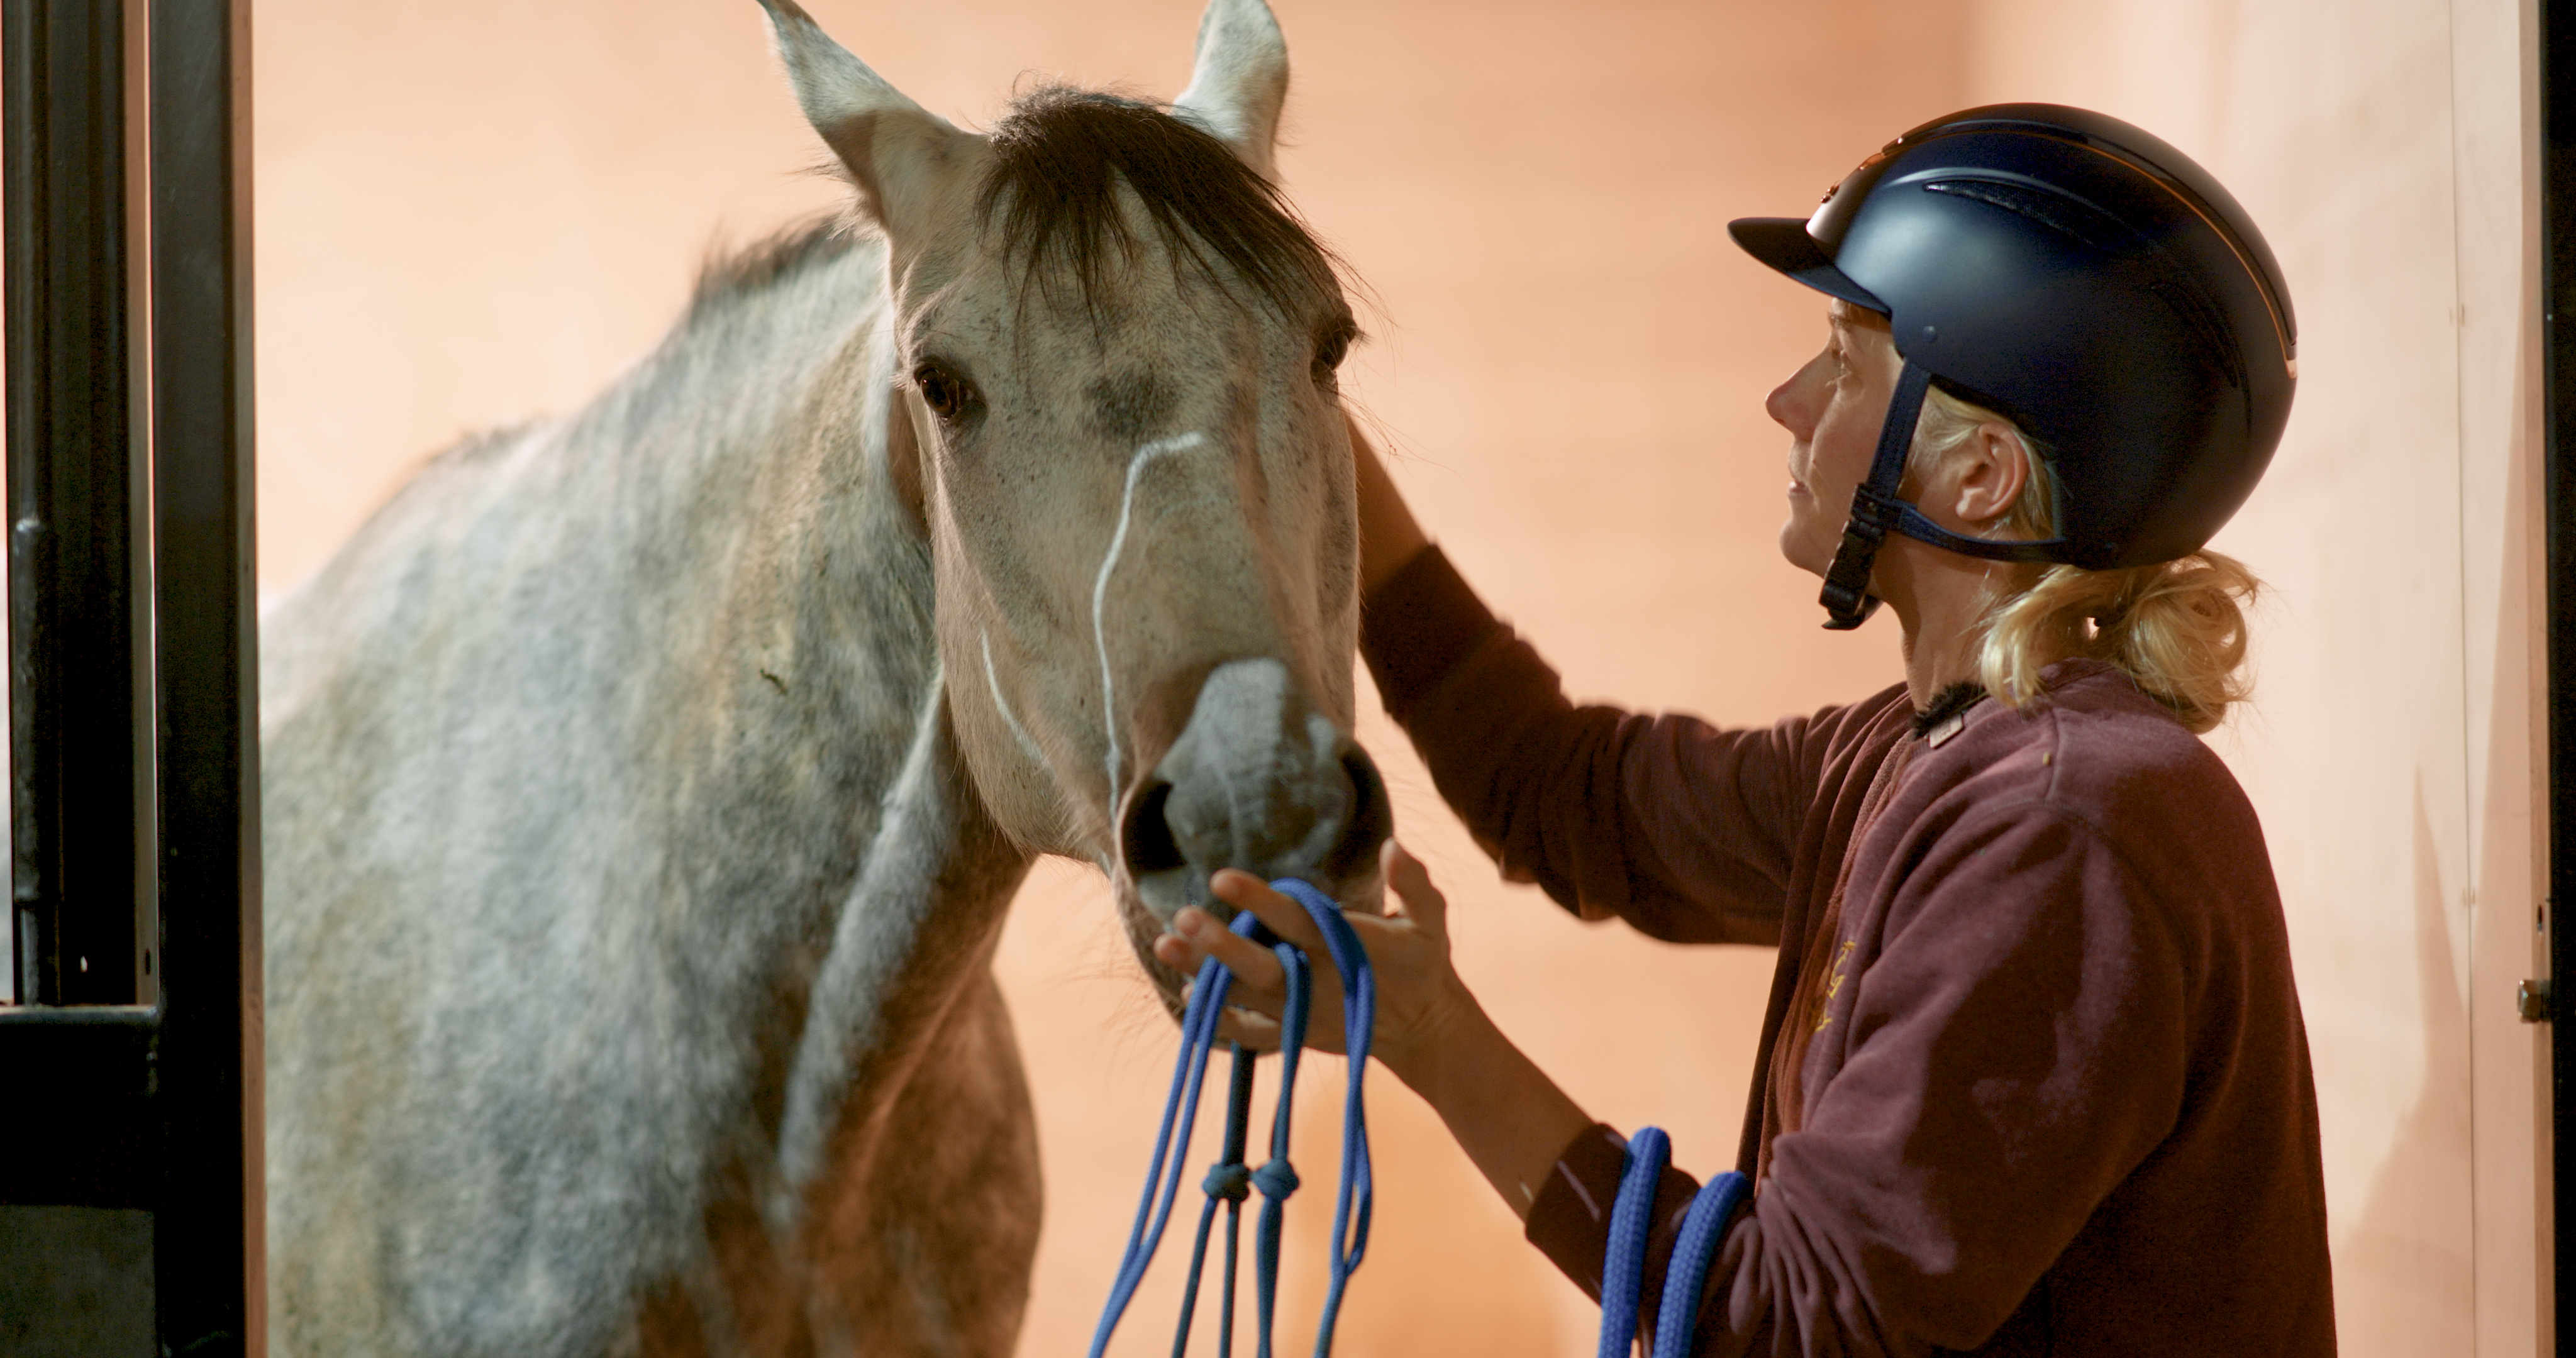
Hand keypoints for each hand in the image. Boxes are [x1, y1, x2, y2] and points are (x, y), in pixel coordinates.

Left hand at [1151, 840, 1472, 1084]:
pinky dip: (1218, 1019)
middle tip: (1181, 917)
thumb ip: (1414, 883)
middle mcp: (1318, 983)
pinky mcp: (1295, 1036)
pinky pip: (1249, 1033)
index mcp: (1347, 949)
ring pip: (1245, 996)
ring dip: (1204, 973)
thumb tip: (1392, 845)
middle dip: (1220, 944)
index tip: (1221, 878)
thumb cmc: (1423, 963)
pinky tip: (1186, 993)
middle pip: (1261, 966)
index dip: (1259, 901)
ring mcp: (1303, 1015)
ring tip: (1166, 944)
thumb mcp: (1431, 920)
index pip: (1296, 921)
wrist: (1425, 1030)